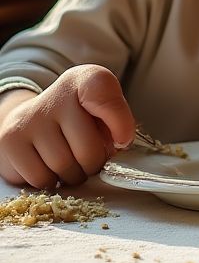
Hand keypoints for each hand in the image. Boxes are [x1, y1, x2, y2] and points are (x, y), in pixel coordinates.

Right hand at [0, 65, 134, 188]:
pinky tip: (52, 167)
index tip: (122, 139)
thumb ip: (120, 120)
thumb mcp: (107, 108)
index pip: (104, 94)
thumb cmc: (80, 117)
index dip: (119, 122)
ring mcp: (29, 119)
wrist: (35, 118)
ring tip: (74, 162)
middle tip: (92, 158)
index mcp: (87, 80)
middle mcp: (56, 95)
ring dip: (75, 175)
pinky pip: (40, 179)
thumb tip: (121, 142)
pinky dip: (52, 181)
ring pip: (63, 167)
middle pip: (87, 150)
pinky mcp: (11, 142)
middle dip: (96, 163)